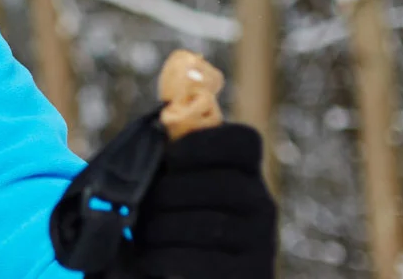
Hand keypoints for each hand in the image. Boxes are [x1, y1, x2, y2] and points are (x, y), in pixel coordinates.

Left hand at [125, 124, 276, 277]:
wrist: (185, 273)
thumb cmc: (170, 224)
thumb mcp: (172, 189)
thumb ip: (165, 163)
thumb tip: (146, 137)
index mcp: (243, 172)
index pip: (243, 141)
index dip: (205, 142)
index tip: (170, 155)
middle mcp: (261, 203)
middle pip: (222, 184)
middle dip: (170, 192)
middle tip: (141, 204)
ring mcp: (260, 241)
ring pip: (212, 226)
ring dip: (164, 228)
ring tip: (141, 235)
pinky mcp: (250, 272)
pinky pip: (204, 261)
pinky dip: (167, 257)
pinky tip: (148, 259)